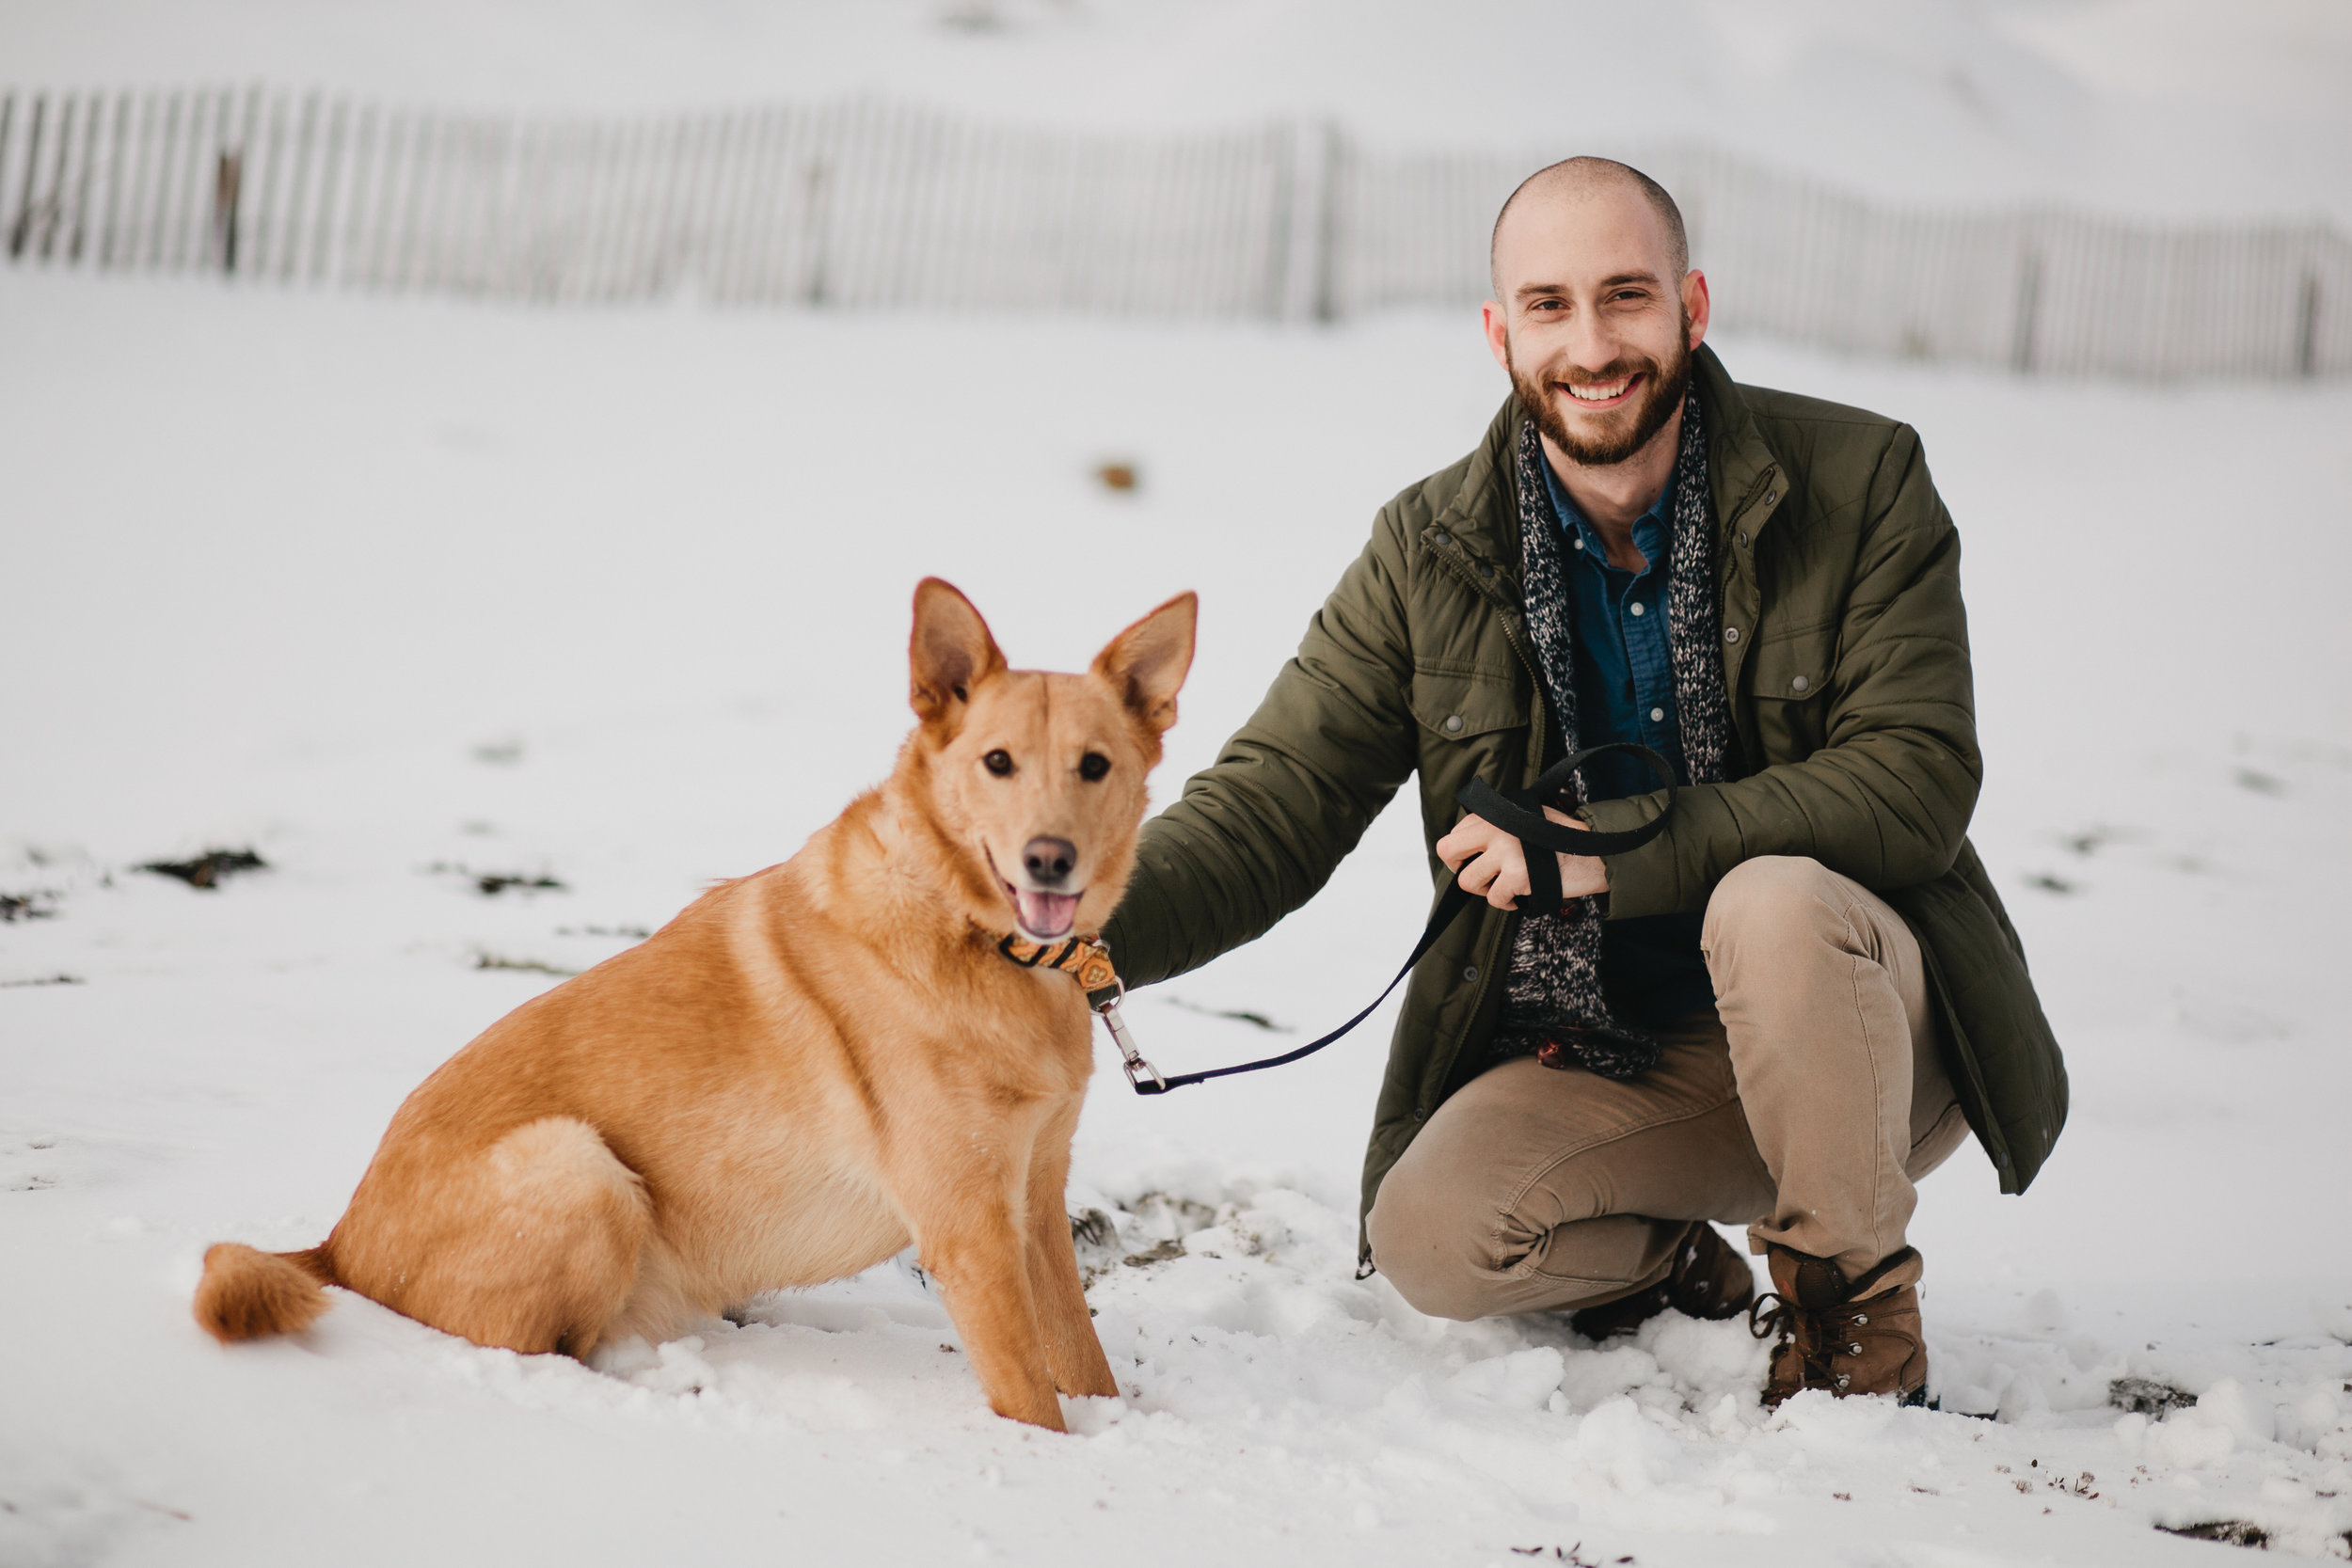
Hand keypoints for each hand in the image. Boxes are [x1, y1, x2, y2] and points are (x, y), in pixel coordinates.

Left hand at [1434, 807, 1608, 910]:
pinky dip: (1507, 903)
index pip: (1455, 833)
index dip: (1462, 852)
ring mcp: (1505, 852)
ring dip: (1485, 889)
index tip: (1477, 860)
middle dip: (1459, 868)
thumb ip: (1497, 824)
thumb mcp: (1527, 815)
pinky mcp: (1517, 876)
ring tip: (1505, 885)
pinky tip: (1520, 896)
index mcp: (1496, 813)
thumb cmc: (1563, 836)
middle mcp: (1496, 828)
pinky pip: (1495, 898)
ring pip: (1468, 881)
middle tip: (1478, 875)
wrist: (1596, 852)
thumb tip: (1468, 844)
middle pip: (1448, 851)